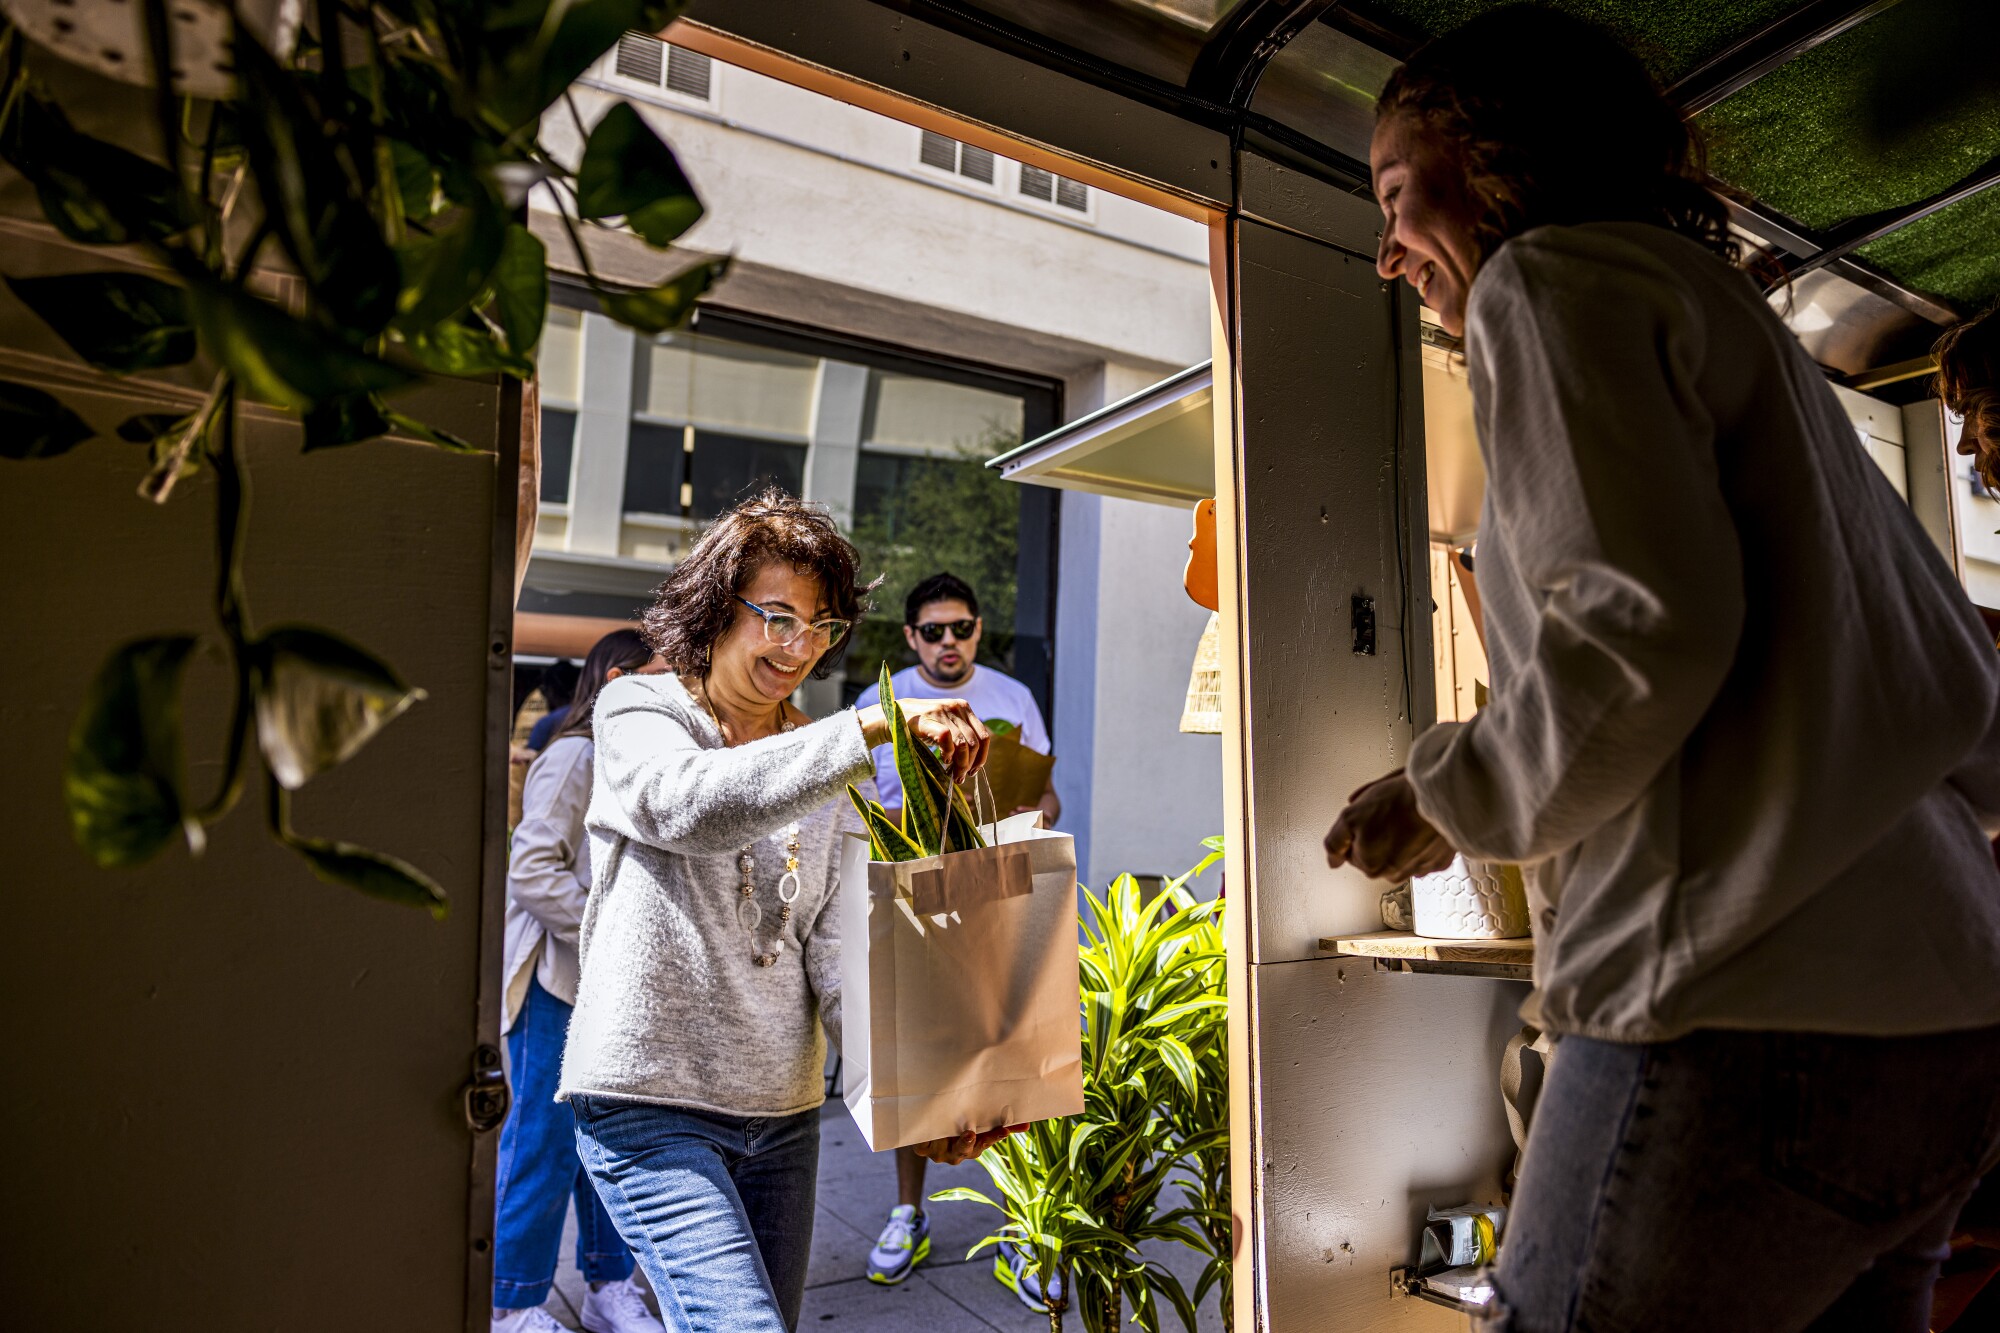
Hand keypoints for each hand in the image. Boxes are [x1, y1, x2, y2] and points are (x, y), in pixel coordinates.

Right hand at [862, 698, 989, 782]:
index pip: (984, 736)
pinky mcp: (929, 719)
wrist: (893, 717)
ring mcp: (943, 712)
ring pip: (963, 744)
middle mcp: (957, 707)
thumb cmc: (922, 727)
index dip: (982, 757)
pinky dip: (948, 754)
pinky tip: (942, 760)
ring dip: (960, 764)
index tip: (974, 770)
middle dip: (969, 764)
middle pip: (974, 743)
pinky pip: (947, 740)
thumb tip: (976, 762)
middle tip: (960, 777)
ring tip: (953, 775)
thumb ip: (962, 736)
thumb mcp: (947, 726)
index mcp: (964, 708)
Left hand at [913, 1123, 1025, 1164]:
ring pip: (945, 1148)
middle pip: (966, 1150)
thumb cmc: (955, 1123)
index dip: (995, 1136)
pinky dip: (927, 1137)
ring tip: (947, 1127)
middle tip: (971, 1134)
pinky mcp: (922, 1149)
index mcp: (973, 1146)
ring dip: (945, 1138)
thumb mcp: (975, 1122)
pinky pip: (924, 1145)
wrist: (925, 1127)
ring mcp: (939, 1153)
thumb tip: (1027, 1123)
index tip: (1005, 1129)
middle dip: (969, 1143)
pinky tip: (929, 1126)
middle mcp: (957, 1153)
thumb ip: (998, 1122)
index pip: (987, 1141)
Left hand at [1324, 770, 1456, 881]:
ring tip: (1406, 816)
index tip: (1367, 816)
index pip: (1352, 852)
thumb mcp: (1350, 815)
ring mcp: (1419, 868)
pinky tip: (1422, 825)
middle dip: (1378, 836)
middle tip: (1387, 813)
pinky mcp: (1440, 860)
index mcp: (1370, 865)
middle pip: (1376, 854)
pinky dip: (1422, 841)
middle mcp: (1395, 873)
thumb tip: (1332, 860)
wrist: (1441, 795)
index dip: (1357, 830)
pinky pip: (1424, 852)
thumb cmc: (1399, 801)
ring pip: (1400, 854)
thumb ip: (1335, 842)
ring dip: (1400, 839)